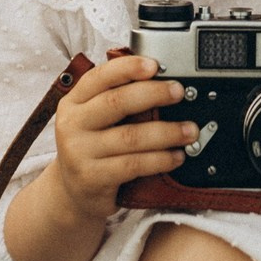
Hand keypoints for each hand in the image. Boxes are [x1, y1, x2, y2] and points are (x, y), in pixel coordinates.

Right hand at [51, 53, 198, 220]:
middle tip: (179, 92)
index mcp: (74, 102)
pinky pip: (133, 164)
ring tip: (189, 131)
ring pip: (131, 136)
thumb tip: (162, 82)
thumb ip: (117, 99)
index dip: (129, 68)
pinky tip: (176, 156)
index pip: (100, 77)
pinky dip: (160, 159)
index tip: (155, 65)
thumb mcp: (94, 119)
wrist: (72, 194)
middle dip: (154, 94)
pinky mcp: (91, 178)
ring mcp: (79, 152)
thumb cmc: (92, 149)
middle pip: (117, 102)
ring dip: (167, 132)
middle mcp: (72, 124)